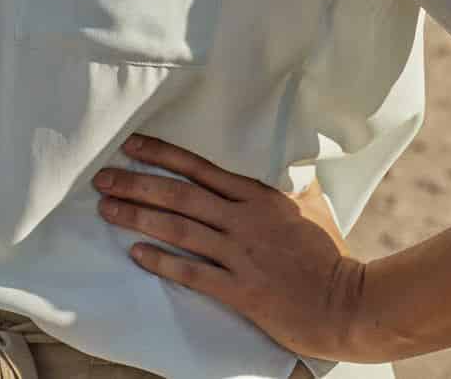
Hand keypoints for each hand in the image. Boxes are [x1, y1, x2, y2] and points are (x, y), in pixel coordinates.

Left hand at [92, 132, 367, 364]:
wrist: (348, 305)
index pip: (201, 168)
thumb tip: (280, 159)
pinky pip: (194, 273)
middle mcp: (245, 220)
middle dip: (137, 184)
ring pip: (180, 229)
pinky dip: (163, 262)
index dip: (163, 155)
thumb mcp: (311, 206)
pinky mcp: (241, 290)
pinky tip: (137, 253)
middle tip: (102, 178)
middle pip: (181, 196)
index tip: (132, 146)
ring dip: (139, 218)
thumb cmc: (330, 255)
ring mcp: (242, 255)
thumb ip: (288, 183)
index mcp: (260, 197)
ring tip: (107, 210)